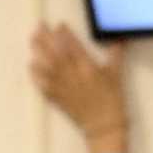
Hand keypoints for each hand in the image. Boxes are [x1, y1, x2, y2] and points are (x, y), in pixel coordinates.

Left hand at [28, 22, 128, 152]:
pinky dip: (35, 73)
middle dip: (46, 37)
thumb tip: (119, 40)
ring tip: (33, 40)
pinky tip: (32, 65)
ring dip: (37, 51)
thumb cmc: (113, 100)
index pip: (72, 46)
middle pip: (54, 52)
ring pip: (45, 64)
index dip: (64, 34)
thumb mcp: (117, 76)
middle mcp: (71, 74)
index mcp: (87, 68)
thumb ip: (115, 56)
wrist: (103, 126)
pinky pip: (41, 83)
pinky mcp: (55, 96)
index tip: (60, 25)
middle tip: (40, 25)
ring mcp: (61, 86)